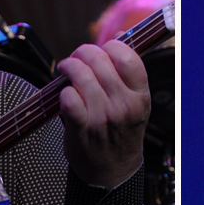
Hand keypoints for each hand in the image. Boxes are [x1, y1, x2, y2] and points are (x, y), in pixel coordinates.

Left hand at [57, 40, 149, 188]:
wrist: (112, 170)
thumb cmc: (120, 131)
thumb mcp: (134, 101)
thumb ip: (127, 70)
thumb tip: (121, 34)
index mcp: (141, 95)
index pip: (128, 57)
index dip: (111, 46)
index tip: (102, 48)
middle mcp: (125, 105)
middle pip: (99, 60)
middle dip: (83, 52)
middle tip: (77, 57)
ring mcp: (103, 116)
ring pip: (81, 75)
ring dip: (68, 67)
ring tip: (66, 68)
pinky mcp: (82, 127)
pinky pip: (67, 98)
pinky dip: (62, 91)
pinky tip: (64, 93)